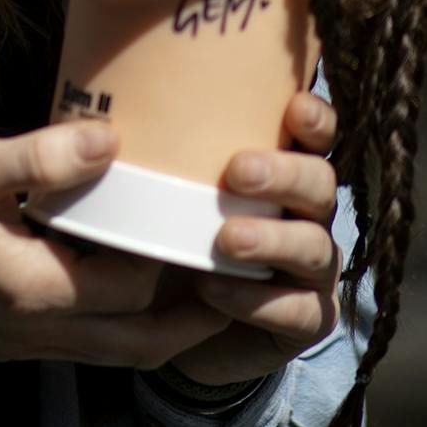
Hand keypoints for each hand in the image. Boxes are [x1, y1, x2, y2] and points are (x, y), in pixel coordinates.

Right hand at [0, 122, 231, 366]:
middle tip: (241, 271)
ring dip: (163, 324)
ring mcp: (19, 341)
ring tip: (204, 279)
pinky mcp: (8, 335)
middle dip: (194, 313)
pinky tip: (133, 277)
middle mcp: (33, 330)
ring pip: (115, 352)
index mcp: (30, 289)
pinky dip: (122, 321)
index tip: (209, 218)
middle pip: (138, 343)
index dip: (176, 260)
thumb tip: (112, 141)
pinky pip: (84, 341)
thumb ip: (40, 157)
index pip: (132, 290)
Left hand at [168, 90, 342, 385]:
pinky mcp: (306, 318)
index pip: (314, 135)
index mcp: (281, 168)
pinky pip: (304, 311)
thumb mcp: (158, 187)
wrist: (167, 317)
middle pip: (320, 184)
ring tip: (225, 239)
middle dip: (285, 175)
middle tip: (237, 172)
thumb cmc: (165, 229)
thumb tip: (106, 124)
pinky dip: (261, 301)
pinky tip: (217, 291)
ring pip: (317, 247)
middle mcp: (305, 212)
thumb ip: (154, 151)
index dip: (315, 120)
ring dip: (273, 240)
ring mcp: (311, 267)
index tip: (294, 108)